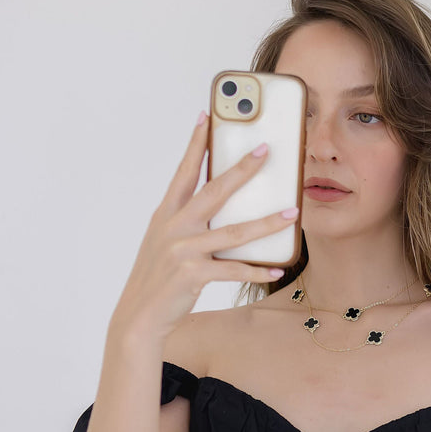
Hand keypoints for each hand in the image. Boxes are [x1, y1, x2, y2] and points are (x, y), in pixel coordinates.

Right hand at [110, 114, 297, 343]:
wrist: (139, 315)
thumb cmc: (158, 278)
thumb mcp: (166, 242)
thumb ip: (187, 222)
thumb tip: (223, 208)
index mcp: (166, 214)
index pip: (184, 172)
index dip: (195, 143)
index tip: (206, 116)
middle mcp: (174, 227)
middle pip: (214, 191)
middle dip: (242, 169)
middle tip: (265, 150)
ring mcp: (183, 250)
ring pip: (234, 232)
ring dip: (266, 223)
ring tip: (291, 212)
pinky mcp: (193, 275)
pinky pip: (234, 270)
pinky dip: (257, 270)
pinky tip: (278, 268)